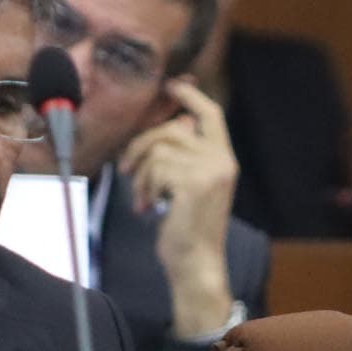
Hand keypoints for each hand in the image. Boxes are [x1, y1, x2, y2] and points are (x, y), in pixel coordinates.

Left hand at [119, 77, 239, 335]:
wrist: (197, 264)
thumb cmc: (189, 229)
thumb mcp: (190, 187)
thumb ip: (185, 156)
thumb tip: (174, 123)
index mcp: (224, 159)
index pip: (211, 114)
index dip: (189, 96)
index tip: (170, 86)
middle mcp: (222, 160)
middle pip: (172, 129)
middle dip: (141, 145)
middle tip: (127, 169)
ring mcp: (210, 171)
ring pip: (159, 150)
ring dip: (141, 175)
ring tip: (143, 198)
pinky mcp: (193, 183)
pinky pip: (156, 168)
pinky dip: (144, 188)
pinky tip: (148, 207)